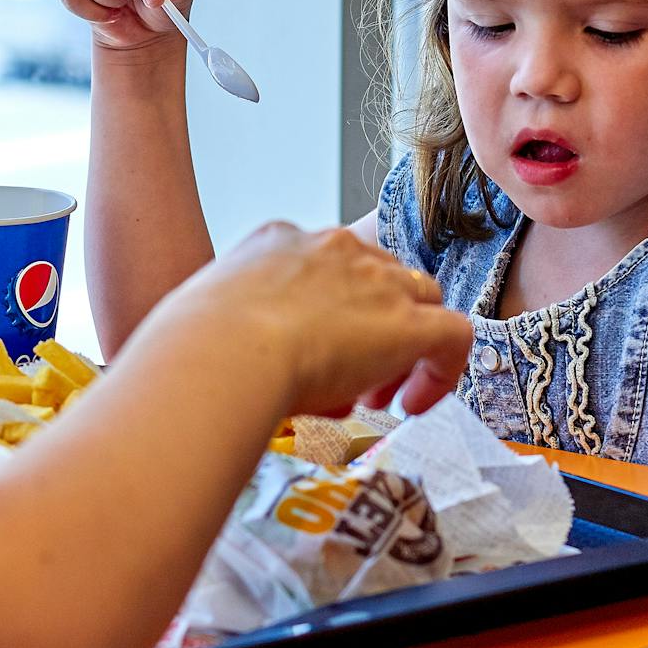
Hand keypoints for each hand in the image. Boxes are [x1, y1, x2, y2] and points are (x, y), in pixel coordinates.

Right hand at [159, 223, 473, 417]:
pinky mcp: (409, 323)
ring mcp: (376, 282)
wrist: (223, 352)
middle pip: (379, 277)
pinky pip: (454, 336)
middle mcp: (334, 249)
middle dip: (370, 326)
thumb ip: (225, 331)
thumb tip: (218, 365)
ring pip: (421, 299)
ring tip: (380, 396)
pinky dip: (443, 370)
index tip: (314, 354)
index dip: (329, 312)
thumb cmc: (193, 348)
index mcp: (279, 241)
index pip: (325, 266)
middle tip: (350, 380)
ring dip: (406, 346)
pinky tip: (413, 405)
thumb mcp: (201, 321)